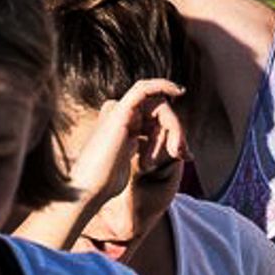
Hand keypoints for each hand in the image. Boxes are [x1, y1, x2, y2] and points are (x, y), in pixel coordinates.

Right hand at [60, 78, 184, 214]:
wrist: (89, 188)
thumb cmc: (105, 183)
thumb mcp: (125, 165)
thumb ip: (136, 152)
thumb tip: (148, 153)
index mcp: (120, 126)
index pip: (153, 120)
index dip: (172, 133)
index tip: (185, 155)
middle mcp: (118, 116)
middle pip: (157, 112)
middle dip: (176, 130)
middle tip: (186, 154)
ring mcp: (117, 111)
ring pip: (157, 105)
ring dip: (174, 126)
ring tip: (178, 151)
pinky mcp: (120, 111)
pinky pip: (144, 89)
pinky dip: (162, 85)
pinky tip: (177, 90)